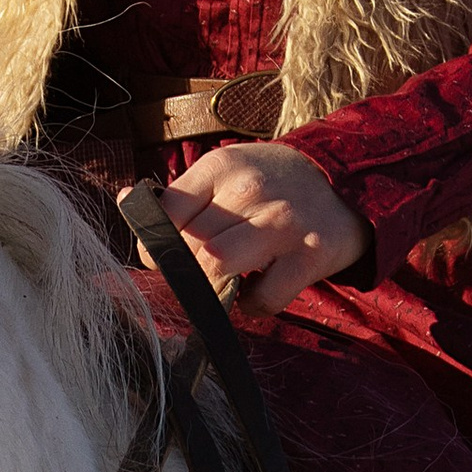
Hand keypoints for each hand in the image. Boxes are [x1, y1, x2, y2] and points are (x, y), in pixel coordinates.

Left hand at [151, 142, 367, 320]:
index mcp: (221, 167)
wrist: (345, 184)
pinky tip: (257, 288)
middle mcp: (250, 190)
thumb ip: (180, 194)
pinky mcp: (309, 256)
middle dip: (187, 271)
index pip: (165, 214)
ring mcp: (282, 223)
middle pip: (189, 248)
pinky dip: (253, 305)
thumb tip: (125, 201)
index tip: (166, 254)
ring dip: (215, 288)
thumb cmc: (272, 183)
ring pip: (218, 269)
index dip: (156, 244)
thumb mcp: (227, 171)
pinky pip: (263, 299)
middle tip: (201, 271)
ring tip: (226, 280)